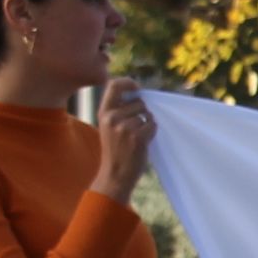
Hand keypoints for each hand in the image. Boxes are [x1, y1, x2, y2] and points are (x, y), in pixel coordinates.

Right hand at [91, 77, 156, 197]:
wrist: (115, 174)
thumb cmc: (116, 150)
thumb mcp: (109, 126)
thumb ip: (119, 110)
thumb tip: (138, 93)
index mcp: (104, 112)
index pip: (114, 85)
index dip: (129, 82)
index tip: (138, 88)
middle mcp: (112, 117)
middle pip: (139, 101)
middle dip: (143, 112)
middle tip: (137, 128)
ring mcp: (124, 127)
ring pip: (147, 114)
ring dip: (148, 124)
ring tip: (137, 137)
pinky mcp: (136, 137)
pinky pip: (152, 125)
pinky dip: (152, 132)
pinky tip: (143, 142)